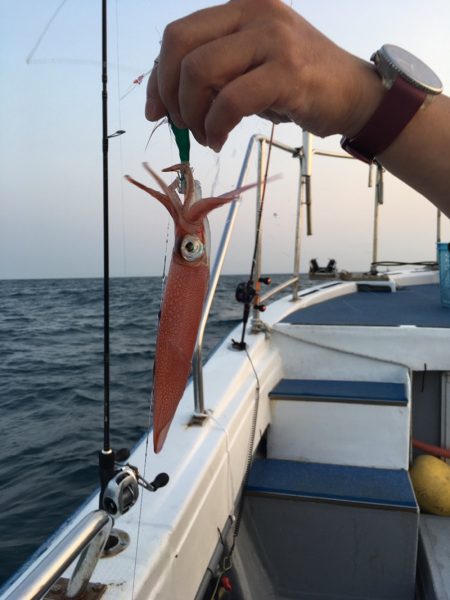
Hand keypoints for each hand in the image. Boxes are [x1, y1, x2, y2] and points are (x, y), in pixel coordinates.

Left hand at [145, 0, 382, 150]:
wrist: (354, 94)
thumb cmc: (299, 84)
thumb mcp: (250, 68)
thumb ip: (213, 72)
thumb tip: (163, 99)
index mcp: (240, 8)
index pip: (178, 35)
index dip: (157, 76)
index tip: (156, 110)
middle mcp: (254, 13)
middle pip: (180, 47)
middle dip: (170, 95)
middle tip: (182, 125)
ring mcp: (272, 38)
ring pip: (200, 72)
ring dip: (193, 115)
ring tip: (206, 136)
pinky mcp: (286, 71)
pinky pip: (230, 101)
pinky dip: (216, 127)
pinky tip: (220, 140)